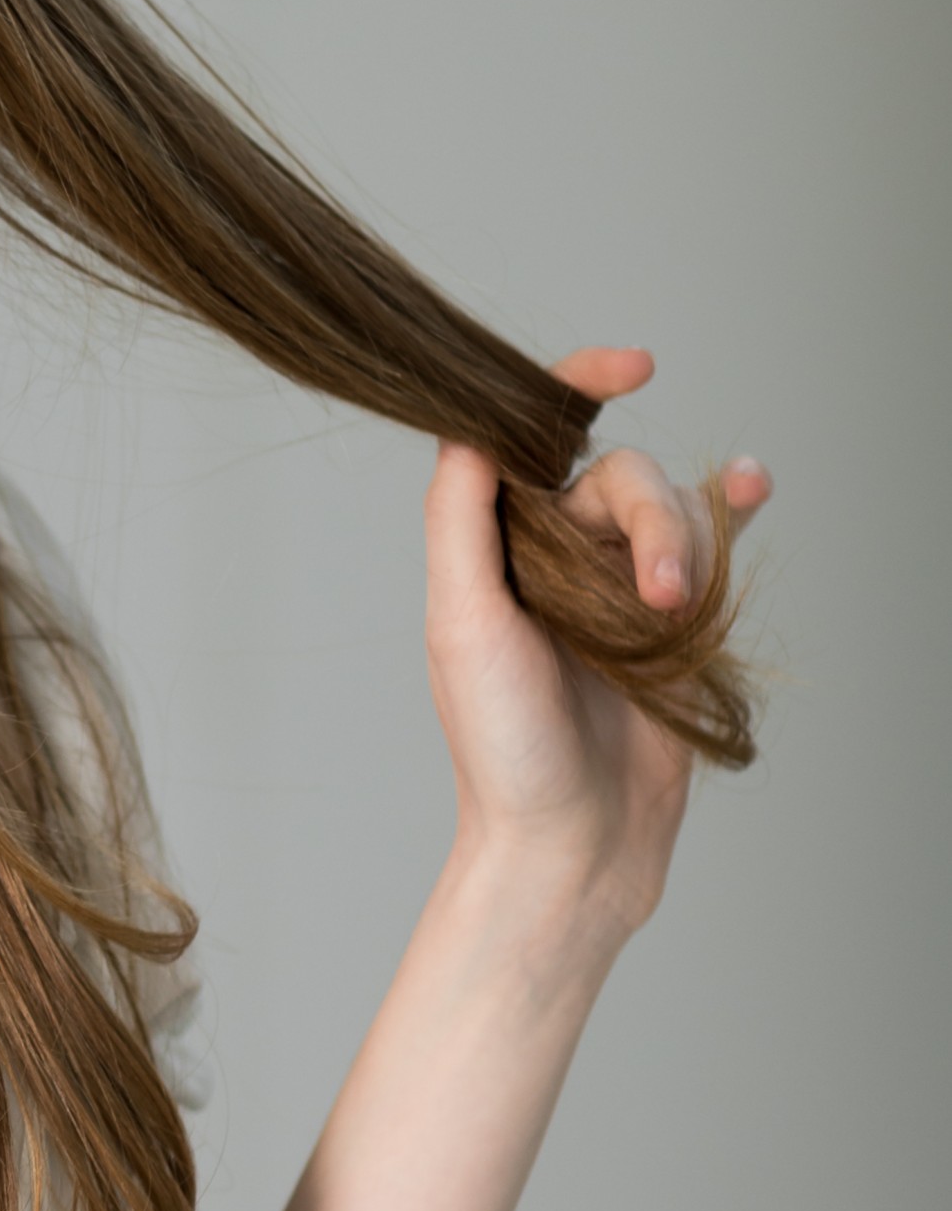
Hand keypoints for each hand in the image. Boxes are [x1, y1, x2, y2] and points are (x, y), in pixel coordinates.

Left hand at [424, 346, 771, 939]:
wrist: (570, 845)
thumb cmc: (503, 750)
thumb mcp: (462, 626)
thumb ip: (460, 521)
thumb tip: (469, 425)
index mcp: (494, 549)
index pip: (527, 438)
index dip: (575, 384)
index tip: (632, 365)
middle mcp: (553, 559)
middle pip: (620, 479)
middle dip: (652, 520)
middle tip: (656, 597)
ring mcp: (615, 590)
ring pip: (670, 513)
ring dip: (688, 544)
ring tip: (677, 614)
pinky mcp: (670, 625)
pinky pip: (710, 545)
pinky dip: (733, 510)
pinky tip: (751, 487)